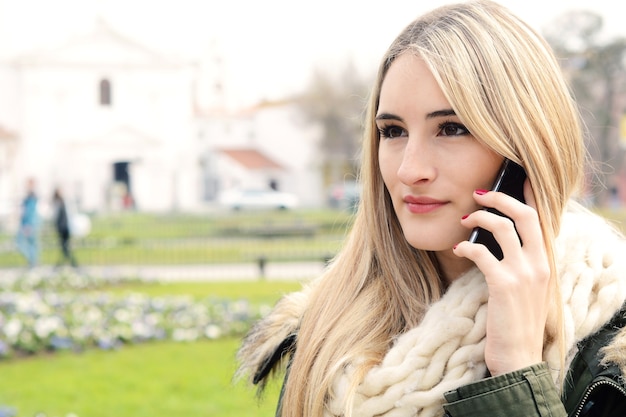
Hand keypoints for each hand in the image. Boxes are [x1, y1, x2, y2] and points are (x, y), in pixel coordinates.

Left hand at [453, 180, 549, 375]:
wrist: (519, 356)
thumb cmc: (515, 321)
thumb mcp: (525, 288)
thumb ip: (519, 263)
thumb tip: (496, 238)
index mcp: (546, 262)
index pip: (543, 220)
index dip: (531, 195)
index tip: (519, 177)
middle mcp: (540, 264)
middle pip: (525, 215)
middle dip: (500, 198)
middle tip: (479, 194)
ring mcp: (524, 274)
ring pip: (502, 227)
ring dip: (478, 218)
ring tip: (463, 220)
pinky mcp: (504, 285)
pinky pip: (481, 253)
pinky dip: (465, 247)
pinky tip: (457, 250)